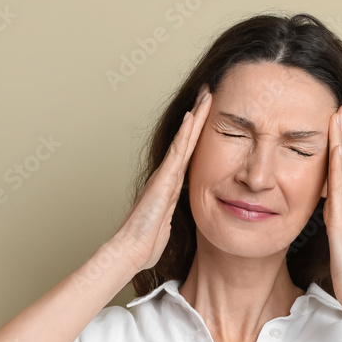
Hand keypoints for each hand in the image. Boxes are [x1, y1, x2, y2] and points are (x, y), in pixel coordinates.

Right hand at [112, 84, 211, 273]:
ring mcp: (165, 175)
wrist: (132, 249)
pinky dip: (185, 133)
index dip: (199, 132)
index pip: (190, 152)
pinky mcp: (164, 179)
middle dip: (198, 115)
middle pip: (187, 139)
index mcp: (172, 184)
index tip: (209, 112)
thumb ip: (174, 214)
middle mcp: (168, 175)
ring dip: (195, 116)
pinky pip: (178, 152)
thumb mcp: (168, 223)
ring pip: (184, 139)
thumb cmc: (147, 242)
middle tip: (209, 92)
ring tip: (206, 95)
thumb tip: (182, 216)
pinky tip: (192, 116)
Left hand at [324, 105, 341, 309]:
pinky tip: (334, 142)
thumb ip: (328, 242)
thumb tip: (325, 239)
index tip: (331, 127)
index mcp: (338, 213)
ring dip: (339, 139)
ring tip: (337, 113)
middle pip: (340, 162)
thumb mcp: (332, 254)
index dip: (333, 150)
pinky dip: (337, 160)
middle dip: (338, 135)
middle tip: (338, 108)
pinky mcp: (340, 215)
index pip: (334, 175)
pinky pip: (337, 181)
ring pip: (340, 166)